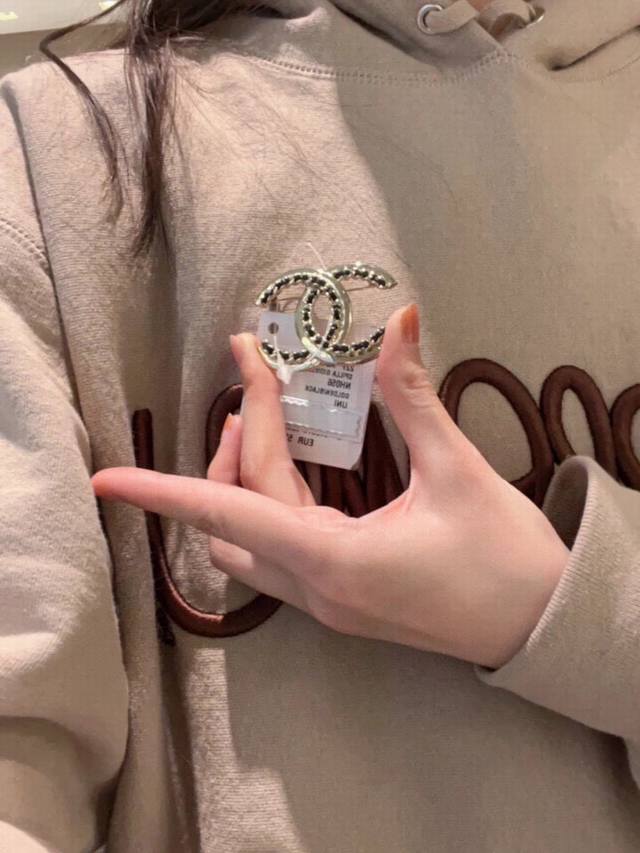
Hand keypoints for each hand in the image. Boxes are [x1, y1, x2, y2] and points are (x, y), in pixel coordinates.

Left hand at [91, 304, 569, 667]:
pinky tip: (293, 470)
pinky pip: (276, 553)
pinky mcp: (341, 601)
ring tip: (264, 416)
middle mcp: (316, 589)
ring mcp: (326, 602)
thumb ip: (414, 398)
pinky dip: (269, 504)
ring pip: (248, 542)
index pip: (230, 514)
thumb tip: (398, 324)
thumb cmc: (507, 558)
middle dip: (238, 440)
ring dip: (243, 479)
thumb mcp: (458, 473)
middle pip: (239, 514)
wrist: (542, 628)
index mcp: (335, 561)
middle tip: (256, 370)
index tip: (107, 480)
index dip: (164, 493)